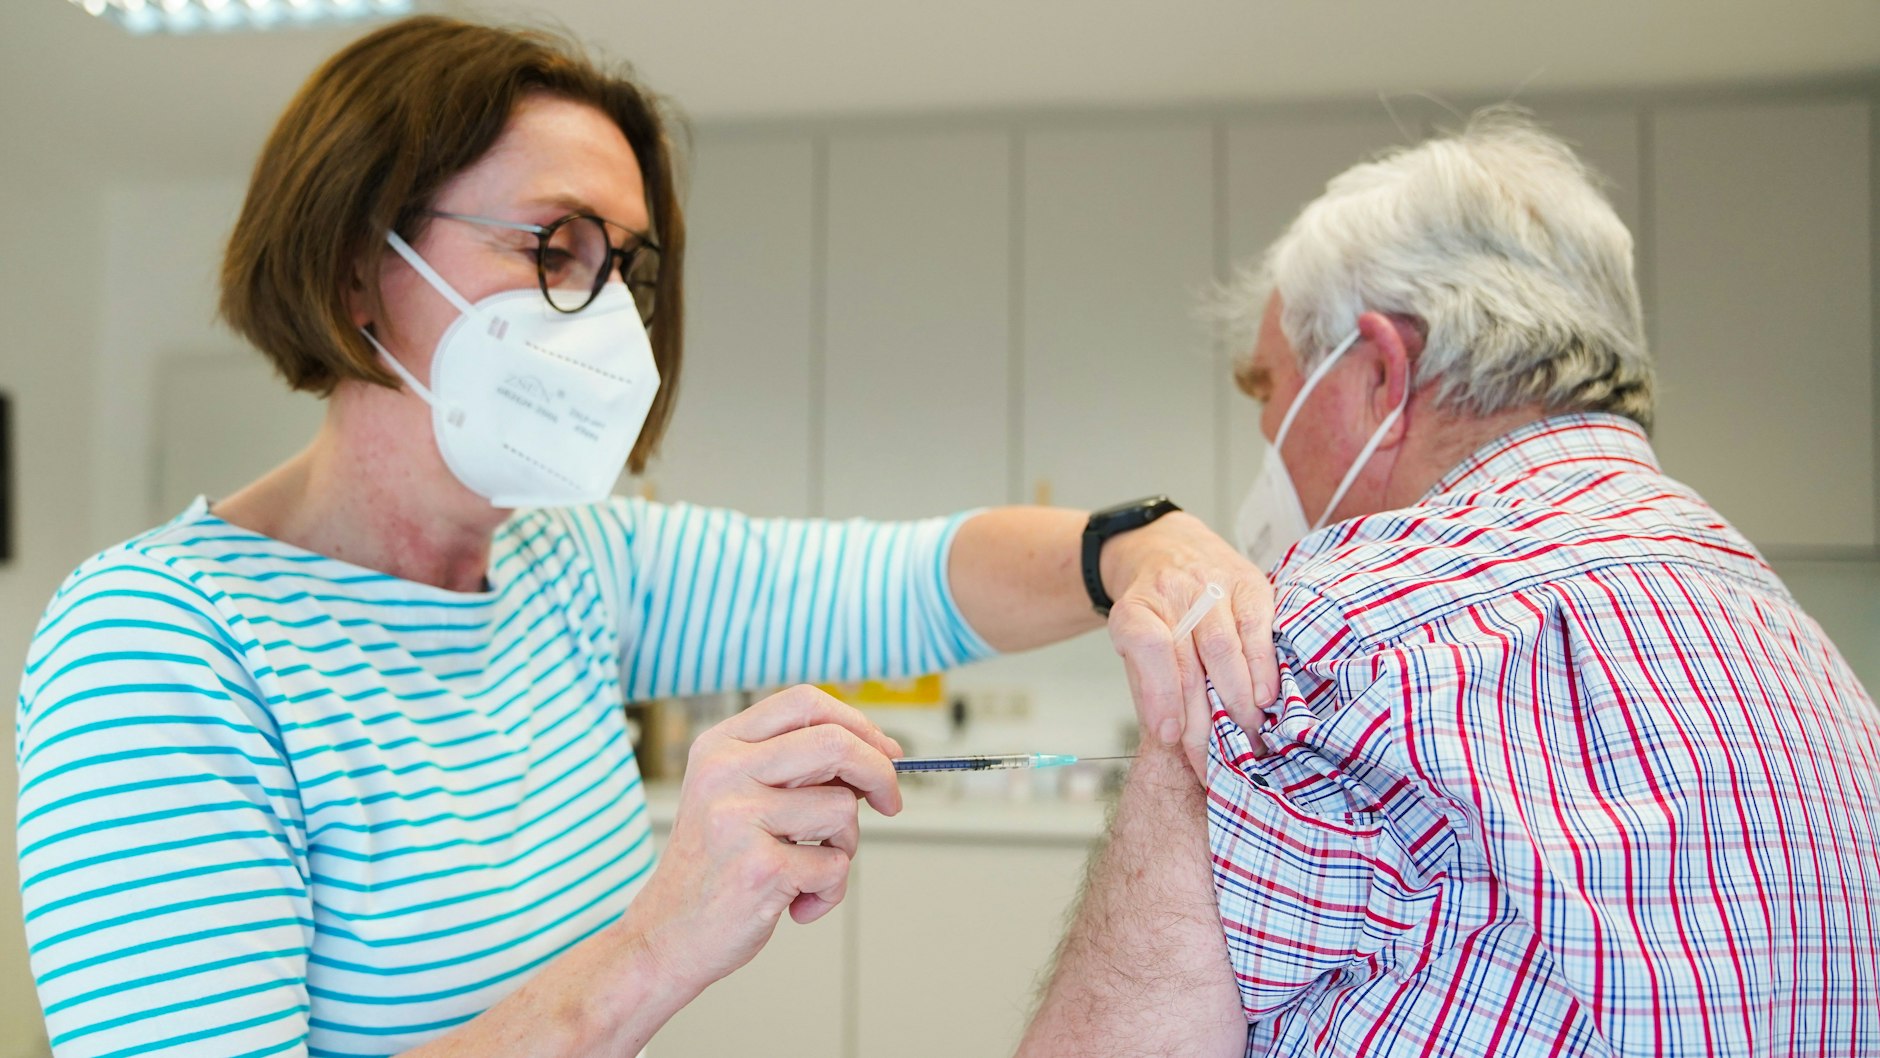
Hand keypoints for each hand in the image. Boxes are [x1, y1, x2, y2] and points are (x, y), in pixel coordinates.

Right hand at [619, 685, 901, 1000]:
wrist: (666, 935)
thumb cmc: (714, 866)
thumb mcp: (735, 795)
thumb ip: (792, 767)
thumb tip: (877, 754)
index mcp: (720, 745)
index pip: (805, 703)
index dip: (858, 724)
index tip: (884, 752)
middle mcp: (724, 773)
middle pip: (834, 743)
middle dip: (879, 772)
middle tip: (890, 801)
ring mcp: (739, 819)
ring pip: (841, 810)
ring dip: (843, 847)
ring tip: (807, 870)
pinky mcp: (760, 868)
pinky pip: (834, 867)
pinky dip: (828, 892)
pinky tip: (795, 904)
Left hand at [1099, 511, 1277, 777]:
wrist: (1169, 548)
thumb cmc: (1156, 612)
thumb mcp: (1135, 644)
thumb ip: (1149, 685)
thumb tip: (1171, 738)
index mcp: (1133, 611)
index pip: (1147, 650)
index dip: (1160, 695)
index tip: (1170, 737)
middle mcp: (1171, 592)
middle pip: (1189, 663)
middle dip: (1204, 722)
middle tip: (1217, 765)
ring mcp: (1211, 584)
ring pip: (1223, 649)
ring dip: (1237, 701)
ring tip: (1248, 740)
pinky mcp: (1248, 582)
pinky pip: (1258, 628)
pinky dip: (1263, 667)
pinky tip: (1266, 698)